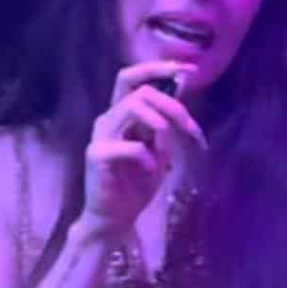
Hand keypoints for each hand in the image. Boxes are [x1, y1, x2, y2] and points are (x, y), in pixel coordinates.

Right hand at [81, 61, 207, 236]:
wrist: (114, 219)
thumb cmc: (136, 185)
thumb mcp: (160, 150)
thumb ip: (165, 124)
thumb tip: (180, 90)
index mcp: (120, 114)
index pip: (132, 78)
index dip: (159, 68)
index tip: (189, 70)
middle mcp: (107, 119)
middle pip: (138, 89)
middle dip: (171, 103)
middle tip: (190, 126)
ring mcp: (100, 136)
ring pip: (132, 107)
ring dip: (161, 124)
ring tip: (168, 149)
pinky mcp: (96, 155)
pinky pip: (130, 145)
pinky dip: (148, 156)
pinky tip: (152, 170)